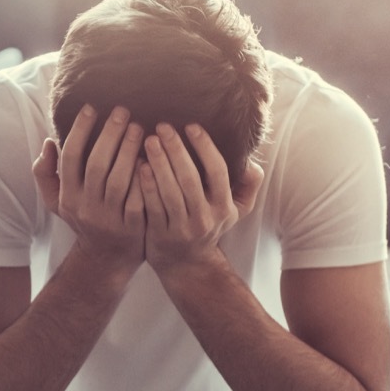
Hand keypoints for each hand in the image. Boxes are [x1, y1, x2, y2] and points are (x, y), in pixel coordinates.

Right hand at [32, 104, 145, 275]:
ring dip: (129, 151)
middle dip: (109, 135)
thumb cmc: (84, 217)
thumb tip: (49, 142)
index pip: (70, 158)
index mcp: (68, 197)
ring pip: (119, 180)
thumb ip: (46, 173)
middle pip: (96, 166)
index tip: (91, 107)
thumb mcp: (58, 200)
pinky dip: (144, 176)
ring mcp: (109, 219)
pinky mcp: (132, 227)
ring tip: (139, 127)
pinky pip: (139, 197)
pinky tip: (152, 155)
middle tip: (122, 111)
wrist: (107, 257)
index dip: (79, 131)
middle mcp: (86, 208)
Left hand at [139, 123, 263, 276]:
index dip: (205, 147)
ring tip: (149, 141)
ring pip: (170, 192)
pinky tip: (139, 166)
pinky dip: (146, 185)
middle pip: (190, 179)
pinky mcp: (160, 235)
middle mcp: (205, 218)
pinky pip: (152, 206)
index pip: (218, 172)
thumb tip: (250, 161)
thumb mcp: (237, 210)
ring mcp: (182, 228)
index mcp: (224, 207)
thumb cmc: (210, 225)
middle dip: (176, 150)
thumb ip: (248, 184)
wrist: (187, 264)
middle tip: (162, 127)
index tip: (192, 126)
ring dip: (159, 164)